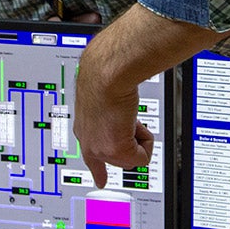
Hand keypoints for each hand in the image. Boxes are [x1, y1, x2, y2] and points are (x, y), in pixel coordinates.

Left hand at [71, 5, 228, 187]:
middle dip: (126, 144)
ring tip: (131, 112)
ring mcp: (98, 146)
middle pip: (111, 159)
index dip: (97, 167)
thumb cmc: (108, 65)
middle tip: (128, 123)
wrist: (108, 68)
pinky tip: (134, 120)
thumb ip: (116, 76)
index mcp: (84, 121)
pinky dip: (145, 141)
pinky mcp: (113, 150)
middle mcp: (87, 137)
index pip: (88, 149)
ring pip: (130, 155)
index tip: (99, 181)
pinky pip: (140, 157)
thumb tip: (135, 47)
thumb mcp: (107, 78)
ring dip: (138, 135)